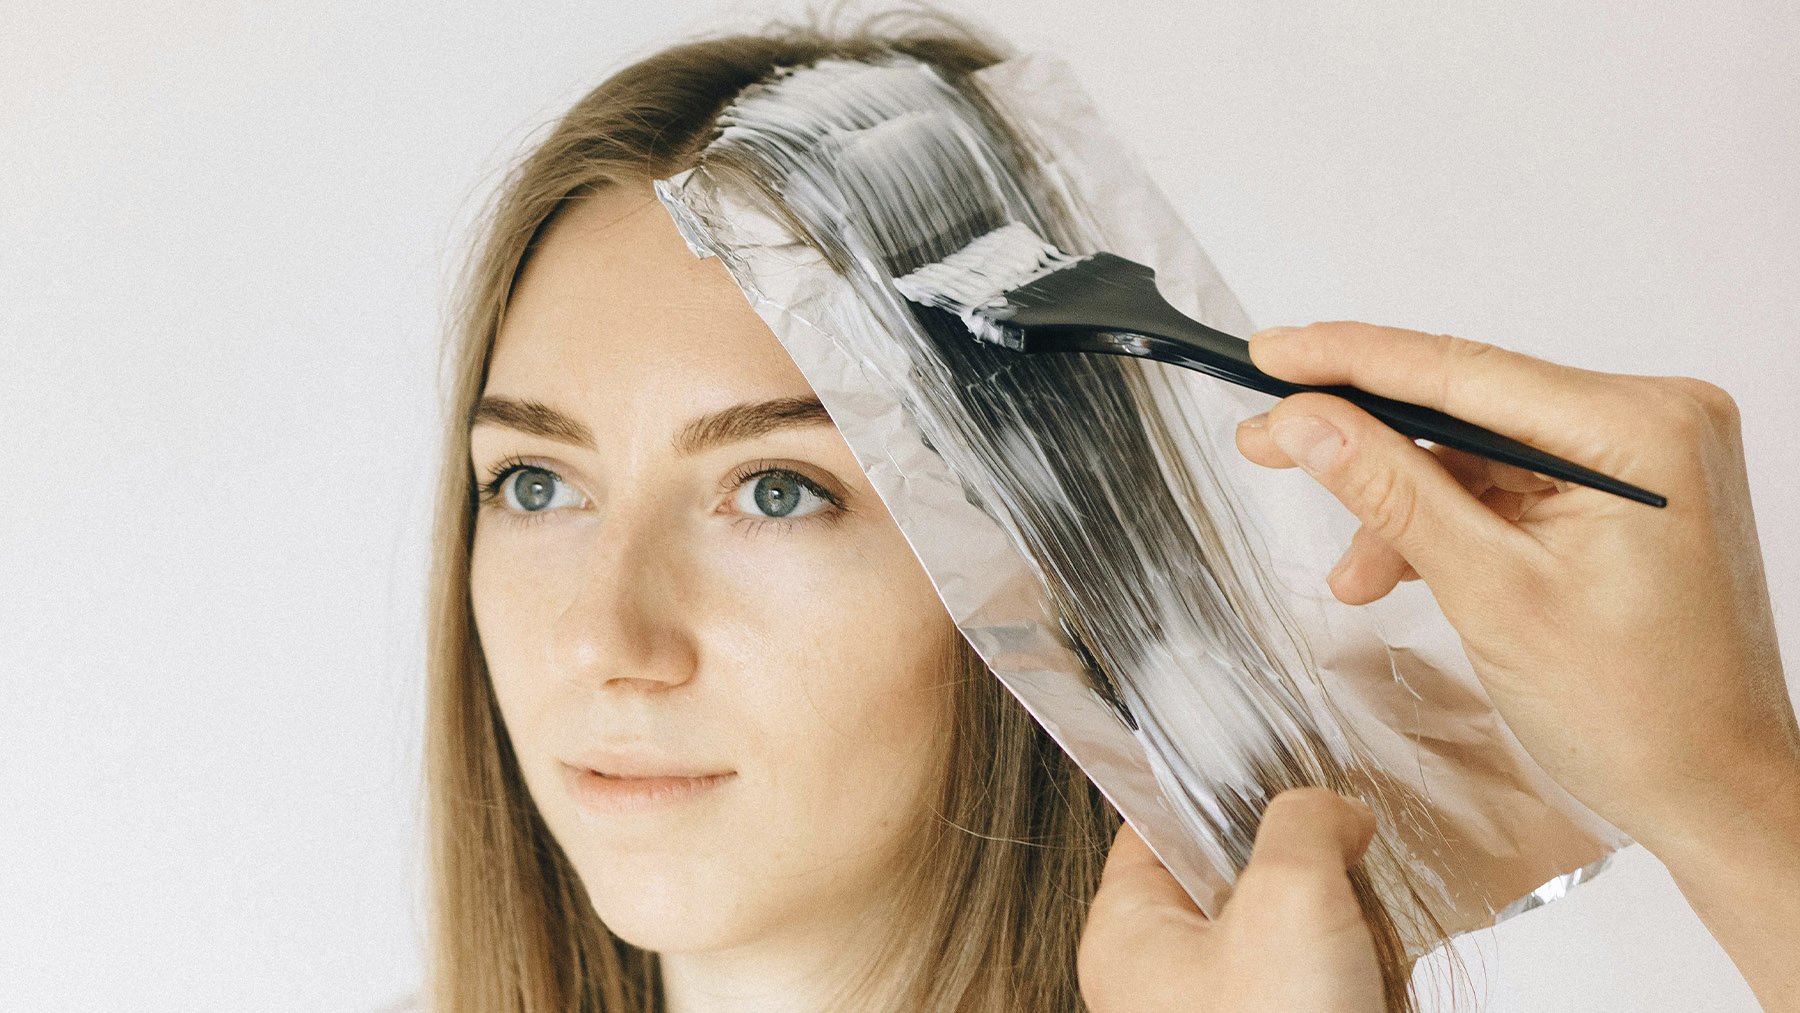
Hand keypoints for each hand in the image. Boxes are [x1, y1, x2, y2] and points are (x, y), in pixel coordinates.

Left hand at [1078, 788, 1383, 1012]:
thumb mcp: (1289, 896)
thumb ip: (1302, 822)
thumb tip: (1331, 809)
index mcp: (1126, 932)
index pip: (1157, 824)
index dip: (1220, 793)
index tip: (1278, 773)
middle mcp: (1160, 977)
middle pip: (1238, 876)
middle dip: (1307, 878)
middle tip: (1338, 885)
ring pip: (1293, 932)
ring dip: (1345, 935)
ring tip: (1362, 962)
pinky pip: (1322, 982)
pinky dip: (1359, 981)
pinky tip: (1374, 993)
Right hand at [1234, 321, 1799, 1010]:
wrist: (1714, 794)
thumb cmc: (1641, 715)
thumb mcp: (1490, 595)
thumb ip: (1391, 493)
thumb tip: (1307, 420)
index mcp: (1640, 430)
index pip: (1462, 369)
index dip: (1349, 360)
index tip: (1270, 354)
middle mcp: (1653, 421)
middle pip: (1466, 406)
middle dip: (1366, 443)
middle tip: (1268, 442)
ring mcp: (1641, 458)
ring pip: (1476, 454)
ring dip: (1402, 507)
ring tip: (1355, 576)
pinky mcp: (1624, 494)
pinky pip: (1506, 484)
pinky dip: (1447, 525)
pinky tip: (1398, 570)